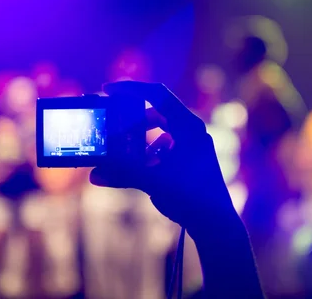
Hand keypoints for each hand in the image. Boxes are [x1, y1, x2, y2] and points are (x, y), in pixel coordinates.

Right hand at [90, 81, 237, 233]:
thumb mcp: (153, 181)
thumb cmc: (192, 198)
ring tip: (123, 153)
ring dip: (139, 140)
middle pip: (155, 112)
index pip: (156, 93)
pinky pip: (164, 148)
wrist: (216, 225)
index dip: (130, 88)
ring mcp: (191, 145)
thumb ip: (123, 174)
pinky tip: (142, 169)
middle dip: (130, 121)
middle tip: (111, 126)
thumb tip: (95, 173)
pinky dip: (148, 154)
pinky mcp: (189, 160)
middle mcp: (191, 131)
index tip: (107, 90)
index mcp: (187, 125)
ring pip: (158, 132)